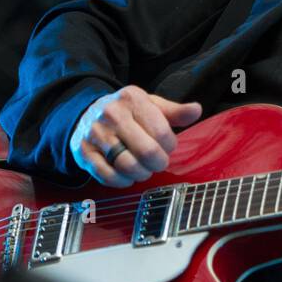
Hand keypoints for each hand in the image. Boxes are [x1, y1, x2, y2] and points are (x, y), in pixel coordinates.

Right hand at [70, 85, 201, 186]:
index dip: (170, 145)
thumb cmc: (126, 112)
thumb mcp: (150, 105)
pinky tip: (128, 176)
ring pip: (128, 166)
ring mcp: (96, 135)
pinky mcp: (84, 153)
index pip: (161, 131)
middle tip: (159, 162)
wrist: (85, 114)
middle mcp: (112, 115)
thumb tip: (197, 110)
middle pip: (147, 151)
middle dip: (159, 163)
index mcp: (132, 99)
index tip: (167, 146)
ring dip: (143, 174)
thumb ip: (174, 111)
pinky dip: (123, 182)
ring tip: (144, 169)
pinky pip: (109, 176)